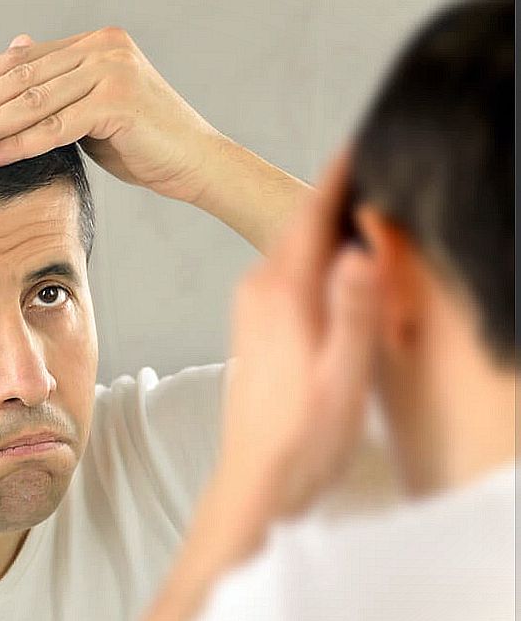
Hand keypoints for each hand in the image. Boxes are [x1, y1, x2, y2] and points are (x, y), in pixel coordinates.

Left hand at [0, 28, 223, 205]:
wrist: (196, 163)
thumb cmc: (144, 141)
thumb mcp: (93, 106)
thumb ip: (58, 83)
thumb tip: (15, 51)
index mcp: (95, 42)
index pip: (22, 60)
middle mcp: (102, 47)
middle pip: (20, 78)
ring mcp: (111, 70)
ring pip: (31, 102)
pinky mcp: (116, 101)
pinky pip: (52, 127)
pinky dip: (15, 144)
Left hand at [215, 151, 379, 525]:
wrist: (255, 477)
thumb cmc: (302, 436)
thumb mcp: (342, 376)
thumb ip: (353, 310)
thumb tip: (361, 247)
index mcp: (282, 294)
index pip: (311, 216)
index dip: (338, 177)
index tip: (360, 143)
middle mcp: (259, 291)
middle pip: (299, 226)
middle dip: (333, 196)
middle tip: (369, 169)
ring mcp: (251, 308)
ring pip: (291, 248)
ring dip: (323, 227)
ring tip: (358, 208)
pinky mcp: (253, 326)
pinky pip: (285, 272)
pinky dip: (310, 257)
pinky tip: (333, 266)